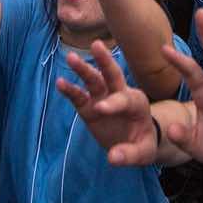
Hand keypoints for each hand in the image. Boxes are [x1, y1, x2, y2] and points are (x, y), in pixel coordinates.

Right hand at [54, 41, 158, 165]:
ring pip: (93, 80)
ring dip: (83, 69)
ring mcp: (103, 98)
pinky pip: (78, 96)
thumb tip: (112, 158)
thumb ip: (129, 154)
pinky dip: (70, 90)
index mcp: (137, 103)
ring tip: (71, 57)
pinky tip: (59, 83)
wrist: (134, 143)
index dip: (113, 103)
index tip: (100, 109)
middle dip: (105, 60)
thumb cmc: (142, 144)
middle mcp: (120, 94)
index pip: (124, 100)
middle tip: (97, 45)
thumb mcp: (143, 153)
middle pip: (112, 75)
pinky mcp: (89, 107)